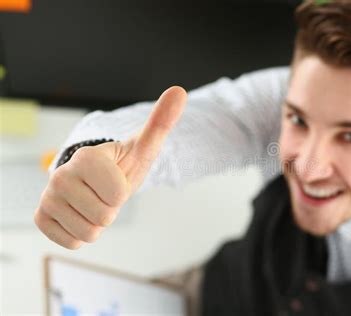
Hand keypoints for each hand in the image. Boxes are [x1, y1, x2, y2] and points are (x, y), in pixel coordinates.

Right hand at [34, 86, 186, 248]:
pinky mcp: (42, 217)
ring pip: (89, 233)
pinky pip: (72, 242)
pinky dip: (82, 233)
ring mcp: (48, 197)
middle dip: (111, 209)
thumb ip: (161, 122)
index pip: (118, 196)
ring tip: (93, 202)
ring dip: (97, 222)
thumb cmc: (121, 163)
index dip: (123, 191)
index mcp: (86, 158)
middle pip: (105, 217)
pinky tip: (80, 213)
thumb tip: (180, 91)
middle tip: (104, 193)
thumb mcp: (143, 146)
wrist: (94, 178)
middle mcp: (60, 176)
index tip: (116, 178)